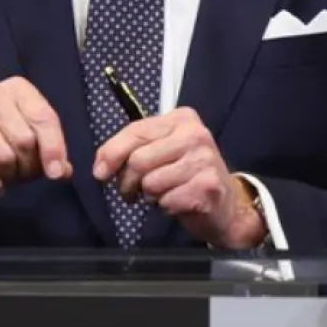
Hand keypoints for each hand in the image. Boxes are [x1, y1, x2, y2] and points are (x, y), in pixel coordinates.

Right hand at [0, 77, 70, 205]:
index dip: (53, 148)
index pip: (43, 117)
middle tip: (24, 173)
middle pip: (24, 140)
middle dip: (29, 166)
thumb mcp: (35, 145)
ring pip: (3, 157)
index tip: (56, 174)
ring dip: (9, 176)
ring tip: (7, 176)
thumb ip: (53, 154)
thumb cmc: (6, 144)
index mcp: (18, 88)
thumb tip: (62, 170)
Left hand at [92, 107, 264, 248]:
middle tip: (133, 191)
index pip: (135, 131)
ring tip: (162, 195)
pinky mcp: (208, 187)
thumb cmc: (186, 176)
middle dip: (128, 182)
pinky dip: (166, 208)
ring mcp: (205, 160)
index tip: (99, 172)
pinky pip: (166, 202)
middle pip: (138, 160)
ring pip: (150, 183)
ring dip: (149, 196)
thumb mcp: (160, 152)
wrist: (226, 205)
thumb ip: (131, 149)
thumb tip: (101, 167)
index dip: (111, 153)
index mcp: (181, 119)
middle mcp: (195, 135)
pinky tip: (178, 203)